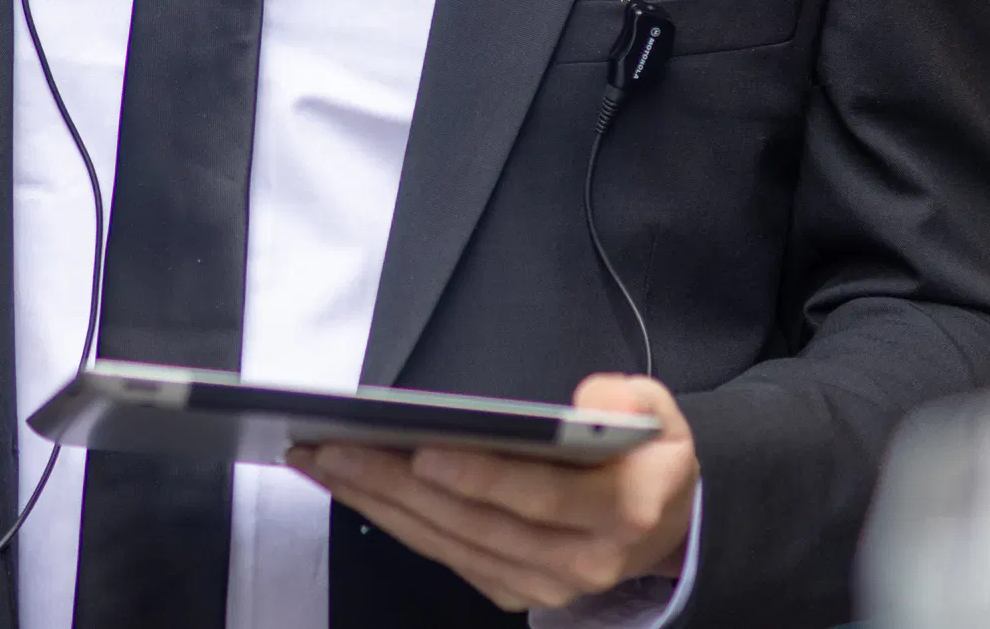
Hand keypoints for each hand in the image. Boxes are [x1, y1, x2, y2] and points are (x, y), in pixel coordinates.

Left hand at [290, 375, 695, 614]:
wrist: (667, 522)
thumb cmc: (650, 456)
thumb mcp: (661, 411)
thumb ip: (629, 399)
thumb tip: (584, 404)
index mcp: (620, 512)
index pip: (538, 497)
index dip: (478, 477)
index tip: (421, 452)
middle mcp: (579, 561)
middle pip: (473, 522)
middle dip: (395, 484)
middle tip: (333, 446)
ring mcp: (544, 584)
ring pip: (447, 543)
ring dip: (377, 502)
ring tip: (323, 461)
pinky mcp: (514, 591)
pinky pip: (444, 556)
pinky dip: (393, 521)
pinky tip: (354, 488)